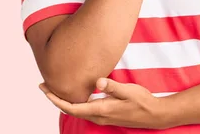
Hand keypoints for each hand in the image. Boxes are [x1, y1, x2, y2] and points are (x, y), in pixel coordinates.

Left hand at [39, 78, 169, 128]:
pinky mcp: (106, 115)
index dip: (55, 98)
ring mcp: (102, 117)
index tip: (44, 88)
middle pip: (70, 109)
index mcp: (101, 110)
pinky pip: (85, 110)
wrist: (154, 115)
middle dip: (55, 98)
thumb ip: (113, 87)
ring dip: (64, 101)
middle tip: (44, 86)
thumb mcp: (129, 91)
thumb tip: (98, 82)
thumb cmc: (142, 101)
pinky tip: (76, 95)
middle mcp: (98, 116)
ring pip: (77, 110)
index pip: (71, 107)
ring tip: (56, 88)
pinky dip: (75, 103)